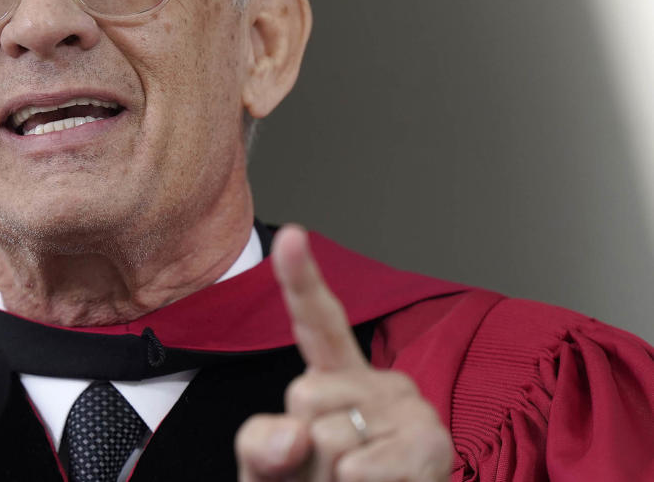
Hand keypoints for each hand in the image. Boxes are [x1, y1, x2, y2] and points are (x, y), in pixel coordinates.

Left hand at [235, 227, 452, 481]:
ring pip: (329, 437)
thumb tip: (295, 434)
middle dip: (303, 450)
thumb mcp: (269, 467)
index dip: (301, 276)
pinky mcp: (431, 444)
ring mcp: (409, 408)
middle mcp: (379, 382)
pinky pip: (358, 467)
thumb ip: (260, 445)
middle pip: (304, 397)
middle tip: (330, 474)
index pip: (316, 321)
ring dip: (327, 478)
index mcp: (335, 377)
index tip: (291, 233)